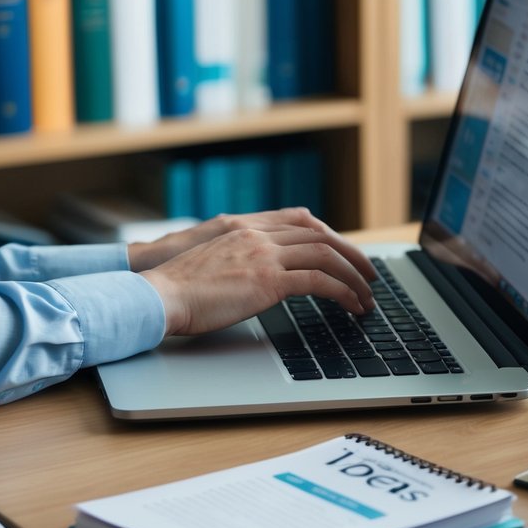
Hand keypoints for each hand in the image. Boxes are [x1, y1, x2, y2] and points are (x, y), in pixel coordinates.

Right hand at [141, 226, 377, 335]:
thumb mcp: (211, 262)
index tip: (343, 252)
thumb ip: (236, 259)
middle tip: (369, 274)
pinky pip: (319, 281)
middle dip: (351, 254)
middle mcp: (257, 235)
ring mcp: (264, 255)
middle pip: (320, 234)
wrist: (158, 295)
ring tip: (368, 296)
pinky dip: (343, 292)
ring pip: (326, 255)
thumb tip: (254, 277)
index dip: (329, 236)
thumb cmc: (176, 288)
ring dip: (354, 276)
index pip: (301, 220)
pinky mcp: (267, 280)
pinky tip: (352, 306)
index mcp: (244, 227)